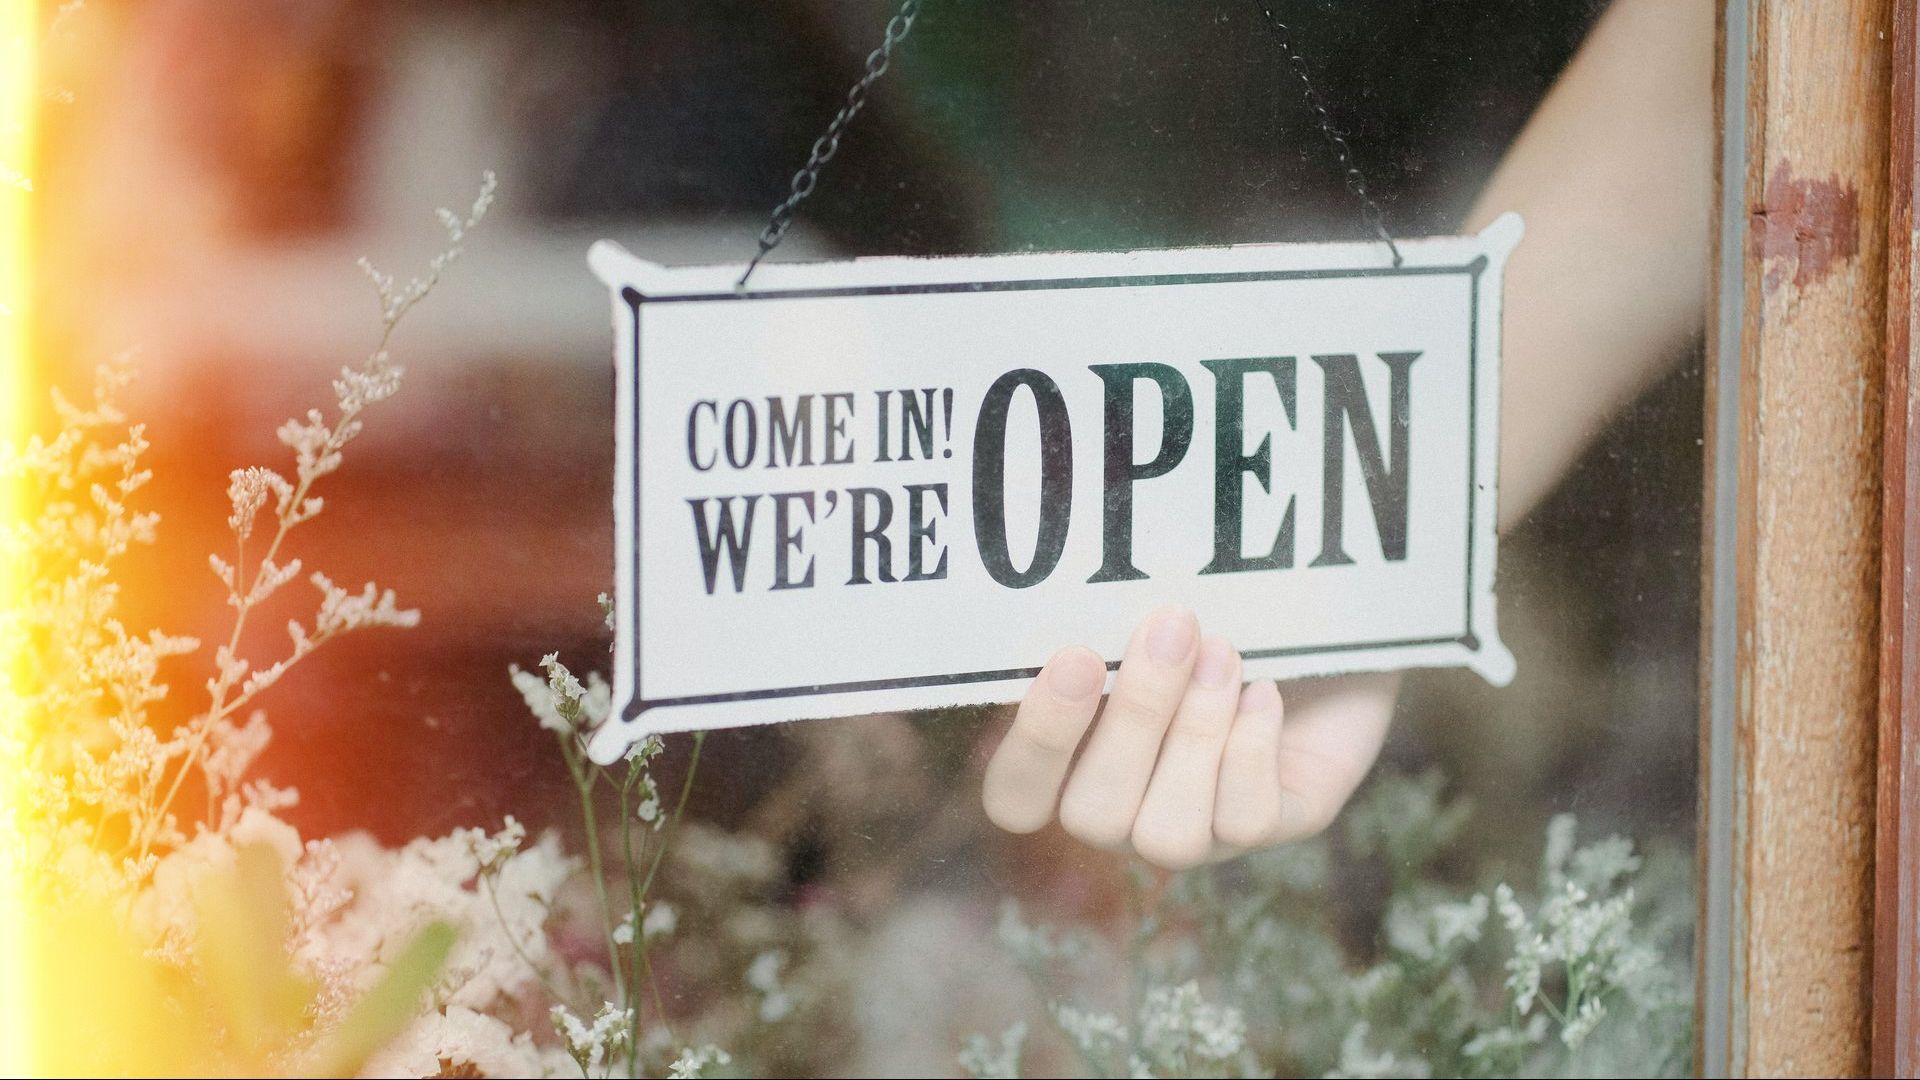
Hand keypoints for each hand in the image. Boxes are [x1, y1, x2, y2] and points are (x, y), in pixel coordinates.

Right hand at [981, 607, 1396, 869]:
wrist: (1322, 611)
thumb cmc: (1213, 602)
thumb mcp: (1146, 605)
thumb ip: (1101, 621)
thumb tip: (1071, 599)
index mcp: (1071, 762)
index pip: (1016, 798)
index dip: (1035, 745)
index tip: (1075, 657)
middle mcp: (1125, 811)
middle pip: (1092, 817)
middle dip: (1134, 719)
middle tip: (1171, 627)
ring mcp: (1199, 830)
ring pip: (1168, 836)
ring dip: (1195, 737)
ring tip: (1224, 653)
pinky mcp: (1274, 823)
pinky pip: (1245, 821)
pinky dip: (1253, 748)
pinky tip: (1265, 690)